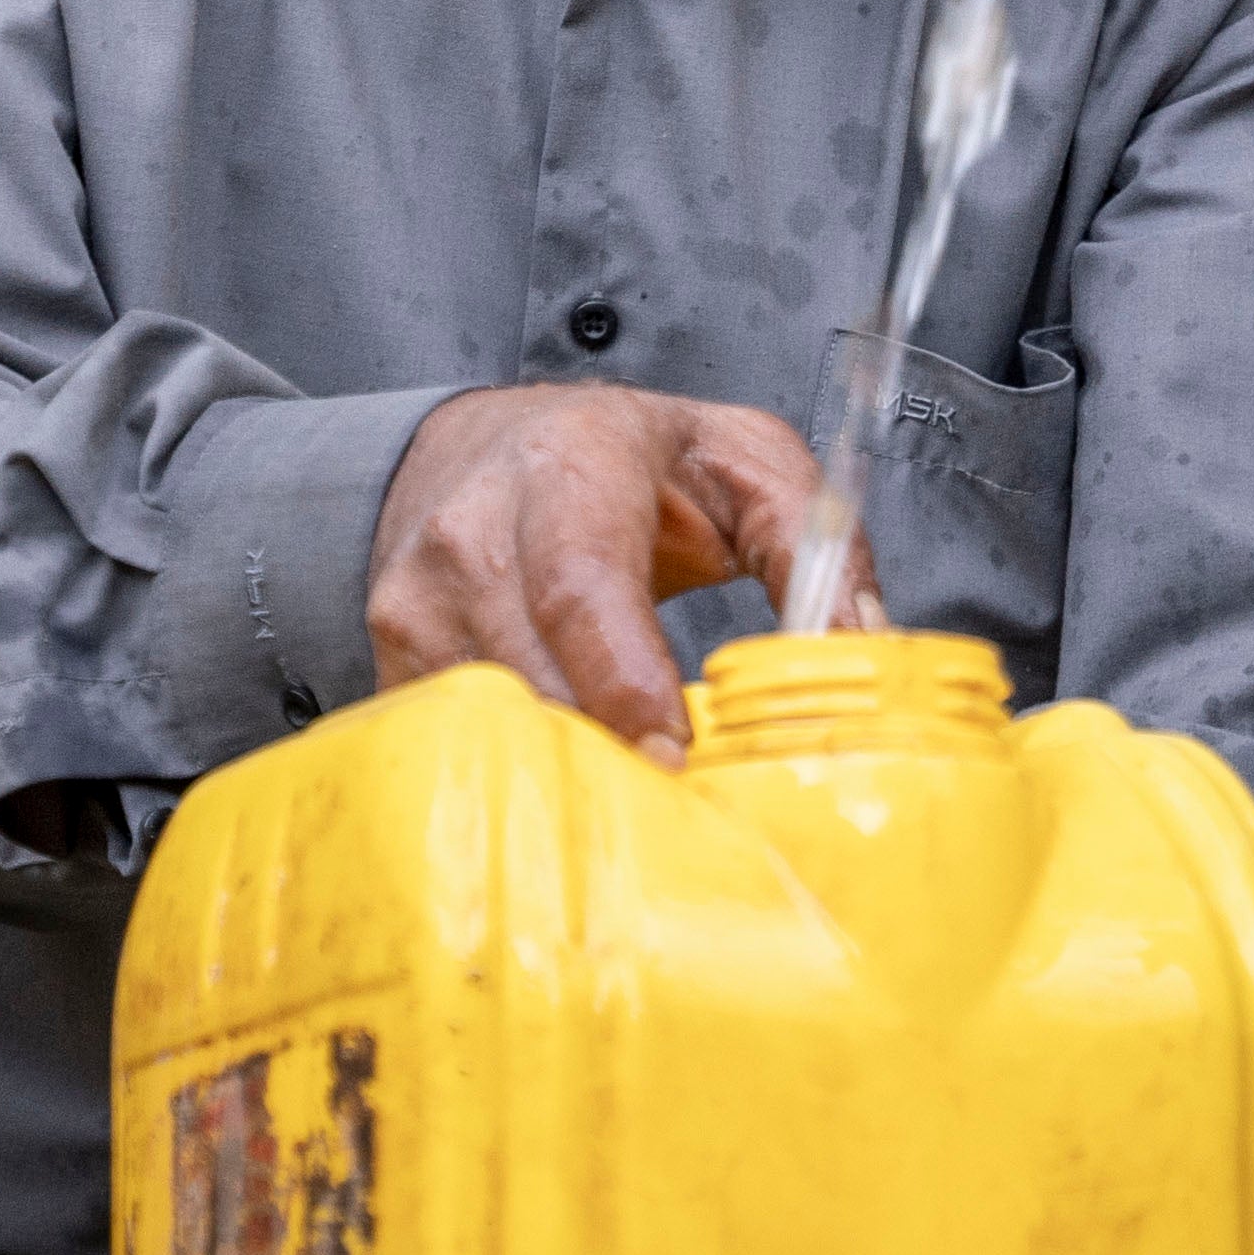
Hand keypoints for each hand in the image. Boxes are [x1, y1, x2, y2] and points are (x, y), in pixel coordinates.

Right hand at [365, 383, 885, 761]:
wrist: (488, 443)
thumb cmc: (629, 459)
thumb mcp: (745, 460)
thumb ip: (814, 542)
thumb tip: (861, 647)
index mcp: (569, 468)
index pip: (581, 587)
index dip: (625, 683)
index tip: (677, 755)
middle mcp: (473, 531)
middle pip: (530, 673)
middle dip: (607, 751)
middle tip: (679, 812)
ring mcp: (416, 599)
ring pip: (487, 721)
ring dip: (564, 772)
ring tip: (636, 801)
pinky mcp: (392, 658)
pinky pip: (453, 743)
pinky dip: (516, 774)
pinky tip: (573, 783)